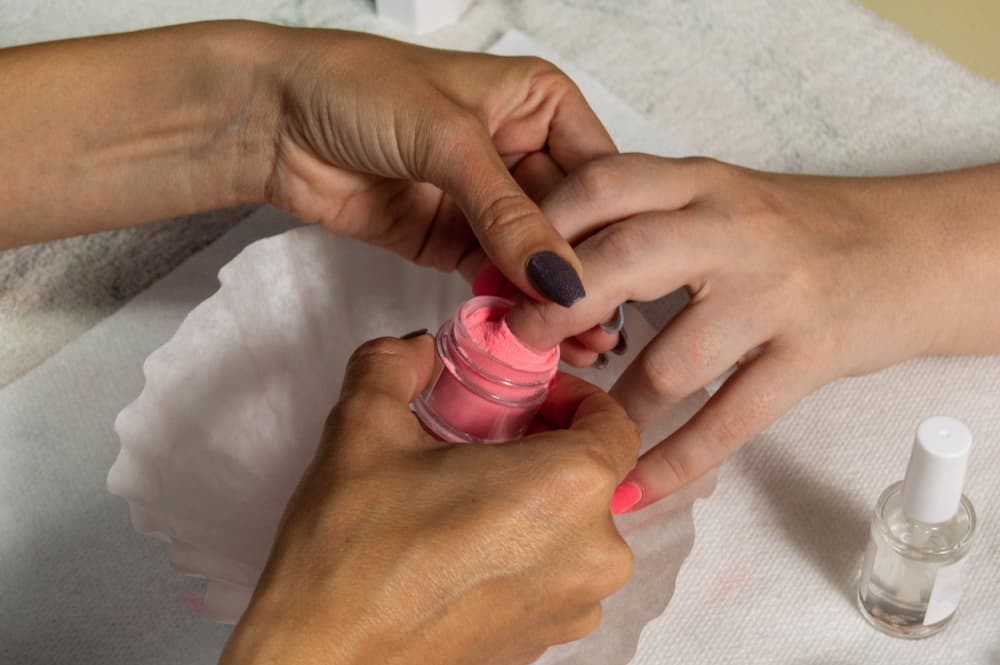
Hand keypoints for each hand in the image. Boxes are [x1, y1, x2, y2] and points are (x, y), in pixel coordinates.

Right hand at [220, 334, 638, 664]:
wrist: (323, 662)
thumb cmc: (352, 557)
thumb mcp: (363, 428)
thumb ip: (395, 363)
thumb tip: (417, 349)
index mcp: (570, 489)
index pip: (613, 420)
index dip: (571, 397)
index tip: (524, 398)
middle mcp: (592, 553)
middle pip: (592, 475)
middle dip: (543, 446)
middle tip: (480, 438)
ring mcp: (574, 606)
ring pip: (572, 526)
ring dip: (531, 500)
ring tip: (462, 493)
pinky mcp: (546, 642)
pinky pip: (554, 572)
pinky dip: (523, 548)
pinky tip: (459, 546)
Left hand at [260, 26, 615, 304]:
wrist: (272, 119)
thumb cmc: (356, 87)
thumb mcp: (448, 140)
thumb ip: (507, 214)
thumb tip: (559, 277)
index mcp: (540, 102)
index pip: (598, 171)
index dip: (608, 226)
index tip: (621, 280)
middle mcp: (521, 149)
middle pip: (571, 221)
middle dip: (580, 272)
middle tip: (600, 325)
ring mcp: (486, 199)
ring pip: (532, 256)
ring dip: (547, 299)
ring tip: (576, 344)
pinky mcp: (450, 237)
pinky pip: (489, 277)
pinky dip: (503, 305)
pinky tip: (525, 335)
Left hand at [505, 154, 999, 508]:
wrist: (905, 250)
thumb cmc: (791, 230)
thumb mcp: (715, 199)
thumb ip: (639, 221)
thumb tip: (536, 271)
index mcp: (699, 183)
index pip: (602, 185)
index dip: (538, 230)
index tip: (495, 276)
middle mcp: (734, 230)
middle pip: (627, 259)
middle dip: (557, 308)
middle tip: (514, 349)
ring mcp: (776, 296)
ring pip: (676, 359)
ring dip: (615, 407)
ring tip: (574, 433)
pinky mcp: (811, 356)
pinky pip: (732, 421)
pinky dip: (676, 464)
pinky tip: (636, 488)